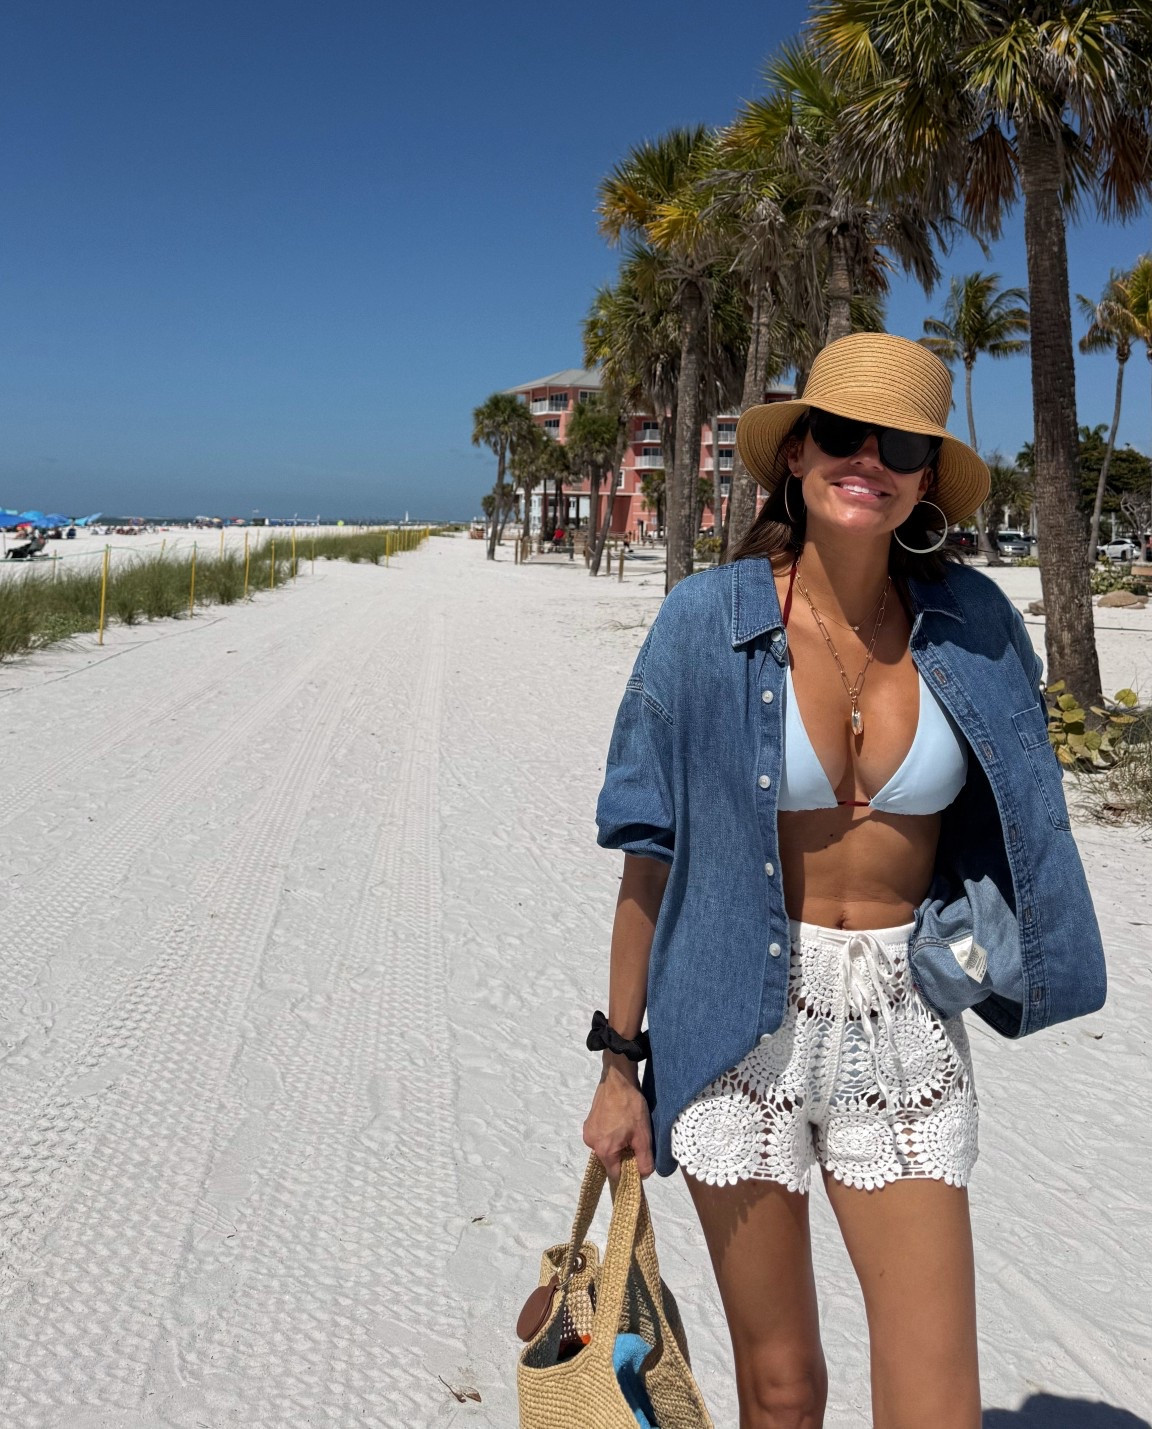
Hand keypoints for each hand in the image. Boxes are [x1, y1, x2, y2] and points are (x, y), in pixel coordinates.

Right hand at [582, 1059, 654, 1182]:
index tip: (638, 1165)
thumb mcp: (643, 1136)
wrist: (618, 1079)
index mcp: (604, 1150)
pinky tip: (620, 1123)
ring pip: (606, 1148)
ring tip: (628, 1130)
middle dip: (623, 1156)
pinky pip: (601, 1136)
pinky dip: (611, 1135)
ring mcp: (588, 1132)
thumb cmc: (631, 1107)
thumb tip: (643, 1175)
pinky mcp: (589, 1122)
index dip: (628, 1174)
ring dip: (617, 1145)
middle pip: (610, 1161)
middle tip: (635, 1142)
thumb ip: (644, 1160)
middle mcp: (591, 1143)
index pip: (615, 1175)